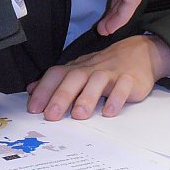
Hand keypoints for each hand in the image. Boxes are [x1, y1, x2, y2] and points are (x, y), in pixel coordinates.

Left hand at [25, 34, 169, 120]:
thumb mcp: (78, 72)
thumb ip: (55, 82)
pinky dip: (117, 98)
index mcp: (77, 68)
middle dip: (61, 96)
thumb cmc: (104, 68)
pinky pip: (124, 86)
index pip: (57, 74)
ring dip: (87, 97)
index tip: (33, 108)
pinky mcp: (131, 80)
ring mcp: (112, 73)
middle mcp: (91, 69)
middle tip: (51, 116)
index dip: (44, 90)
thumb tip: (30, 90)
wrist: (139, 53)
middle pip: (74, 78)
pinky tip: (109, 112)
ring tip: (79, 115)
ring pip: (98, 81)